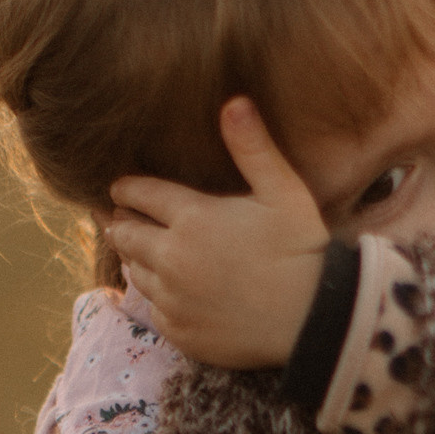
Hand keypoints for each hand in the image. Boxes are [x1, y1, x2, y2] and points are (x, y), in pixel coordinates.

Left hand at [107, 100, 326, 369]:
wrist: (314, 321)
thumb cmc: (302, 250)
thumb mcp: (284, 193)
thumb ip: (254, 149)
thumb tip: (235, 102)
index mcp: (192, 218)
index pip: (138, 194)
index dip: (126, 188)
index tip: (120, 186)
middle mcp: (172, 259)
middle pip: (124, 234)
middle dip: (120, 221)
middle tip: (120, 216)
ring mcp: (173, 298)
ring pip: (134, 271)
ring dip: (135, 258)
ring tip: (141, 250)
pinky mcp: (180, 331)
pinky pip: (154, 308)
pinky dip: (157, 296)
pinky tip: (170, 289)